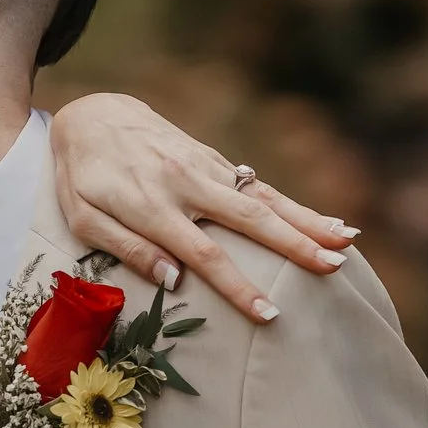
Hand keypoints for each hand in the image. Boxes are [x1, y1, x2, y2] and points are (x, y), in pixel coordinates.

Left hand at [50, 93, 356, 323]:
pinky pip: (259, 185)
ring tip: (347, 241)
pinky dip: (293, 203)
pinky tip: (323, 219)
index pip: (203, 253)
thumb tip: (172, 280)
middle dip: (294, 245)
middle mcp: (185, 182)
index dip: (237, 285)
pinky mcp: (213, 158)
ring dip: (307, 220)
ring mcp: (204, 167)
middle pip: (249, 219)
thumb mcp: (82, 216)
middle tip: (333, 268)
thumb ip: (123, 246)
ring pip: (263, 197)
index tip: (268, 313)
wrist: (92, 114)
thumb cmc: (80, 176)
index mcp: (150, 204)